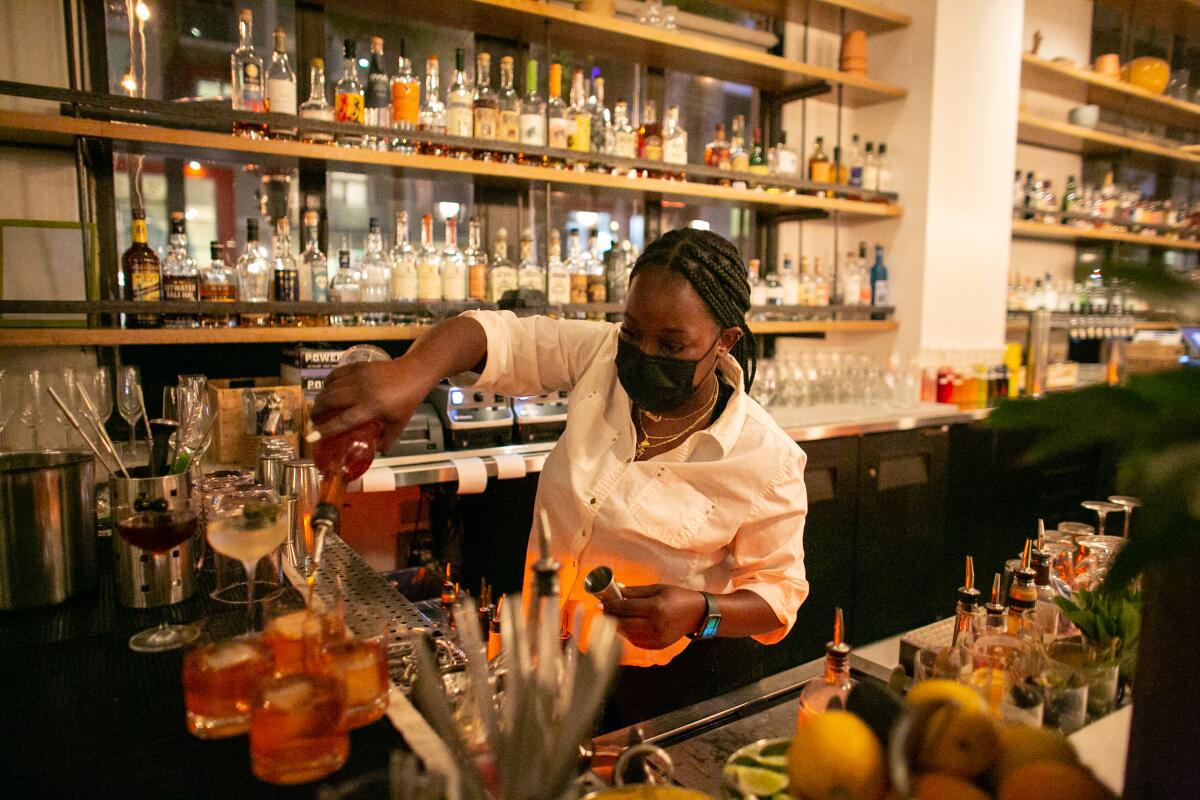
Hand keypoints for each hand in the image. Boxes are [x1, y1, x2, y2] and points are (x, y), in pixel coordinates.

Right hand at [310, 356, 434, 448]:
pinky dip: (326, 384)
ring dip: (320, 399)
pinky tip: (326, 391)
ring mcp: (358, 376)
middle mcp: (362, 391)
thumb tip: (372, 453)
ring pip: (329, 388)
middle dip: (316, 412)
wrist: (413, 373)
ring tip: (318, 408)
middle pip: (330, 402)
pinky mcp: (357, 366)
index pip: (343, 421)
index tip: (310, 436)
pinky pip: (334, 375)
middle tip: (313, 421)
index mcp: (372, 408)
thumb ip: (386, 441)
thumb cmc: (406, 401)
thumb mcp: (398, 425)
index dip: (325, 430)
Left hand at [601, 584, 706, 649]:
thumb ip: (635, 592)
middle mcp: (655, 625)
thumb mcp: (657, 589)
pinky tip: (627, 626)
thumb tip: (616, 589)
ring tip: (613, 618)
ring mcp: (657, 638)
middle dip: (610, 618)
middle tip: (603, 612)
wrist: (697, 614)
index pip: (626, 608)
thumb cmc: (677, 597)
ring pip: (628, 635)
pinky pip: (637, 642)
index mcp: (655, 607)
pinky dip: (629, 634)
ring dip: (618, 627)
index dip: (610, 607)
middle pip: (624, 624)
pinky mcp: (658, 645)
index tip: (598, 605)